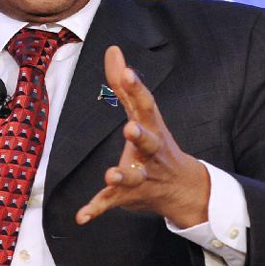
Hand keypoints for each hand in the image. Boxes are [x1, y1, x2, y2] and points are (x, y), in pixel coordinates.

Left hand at [76, 46, 210, 227]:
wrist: (182, 188)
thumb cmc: (156, 143)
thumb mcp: (144, 113)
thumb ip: (124, 84)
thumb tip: (113, 49)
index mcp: (151, 126)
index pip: (145, 105)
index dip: (136, 89)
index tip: (127, 73)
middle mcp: (150, 151)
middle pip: (148, 142)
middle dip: (140, 136)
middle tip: (130, 129)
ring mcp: (142, 175)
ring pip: (133, 176)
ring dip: (122, 175)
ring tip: (111, 174)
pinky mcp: (129, 196)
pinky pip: (112, 203)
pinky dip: (97, 209)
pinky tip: (81, 216)